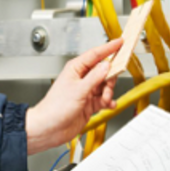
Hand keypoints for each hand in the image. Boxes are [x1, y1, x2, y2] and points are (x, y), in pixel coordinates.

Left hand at [25, 38, 123, 154]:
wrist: (49, 128)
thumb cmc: (55, 108)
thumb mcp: (78, 90)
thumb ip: (95, 77)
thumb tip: (106, 65)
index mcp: (75, 69)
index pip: (95, 54)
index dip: (109, 48)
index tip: (120, 42)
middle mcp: (81, 79)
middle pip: (104, 71)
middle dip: (110, 79)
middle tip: (109, 86)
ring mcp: (85, 91)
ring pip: (105, 86)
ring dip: (108, 93)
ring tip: (105, 100)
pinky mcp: (89, 104)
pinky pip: (104, 99)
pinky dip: (108, 102)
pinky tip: (108, 105)